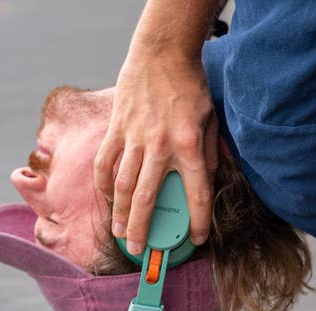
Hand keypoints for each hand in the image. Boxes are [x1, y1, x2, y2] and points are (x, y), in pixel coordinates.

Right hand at [94, 54, 217, 253]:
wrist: (162, 55)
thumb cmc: (191, 88)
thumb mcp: (211, 121)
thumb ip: (210, 154)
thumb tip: (210, 181)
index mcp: (189, 146)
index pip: (196, 194)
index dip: (199, 221)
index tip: (198, 238)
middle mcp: (160, 147)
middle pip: (148, 198)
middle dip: (143, 229)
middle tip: (139, 249)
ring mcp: (134, 138)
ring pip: (123, 185)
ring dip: (120, 213)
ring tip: (120, 233)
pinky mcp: (116, 129)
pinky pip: (104, 162)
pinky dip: (104, 184)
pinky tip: (107, 198)